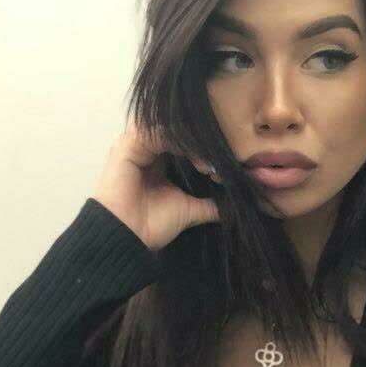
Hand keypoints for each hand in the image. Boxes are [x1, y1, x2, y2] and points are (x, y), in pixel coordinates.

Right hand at [92, 117, 219, 251]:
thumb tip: (237, 204)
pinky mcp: (128, 144)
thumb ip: (211, 203)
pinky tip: (194, 158)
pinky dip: (178, 141)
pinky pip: (156, 132)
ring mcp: (137, 143)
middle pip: (180, 131)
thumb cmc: (152, 224)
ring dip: (193, 143)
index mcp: (160, 158)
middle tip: (220, 163)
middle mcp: (148, 146)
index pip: (187, 140)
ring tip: (208, 163)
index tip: (226, 167)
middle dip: (203, 144)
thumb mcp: (190, 209)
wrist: (127, 237)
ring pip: (171, 129)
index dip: (207, 149)